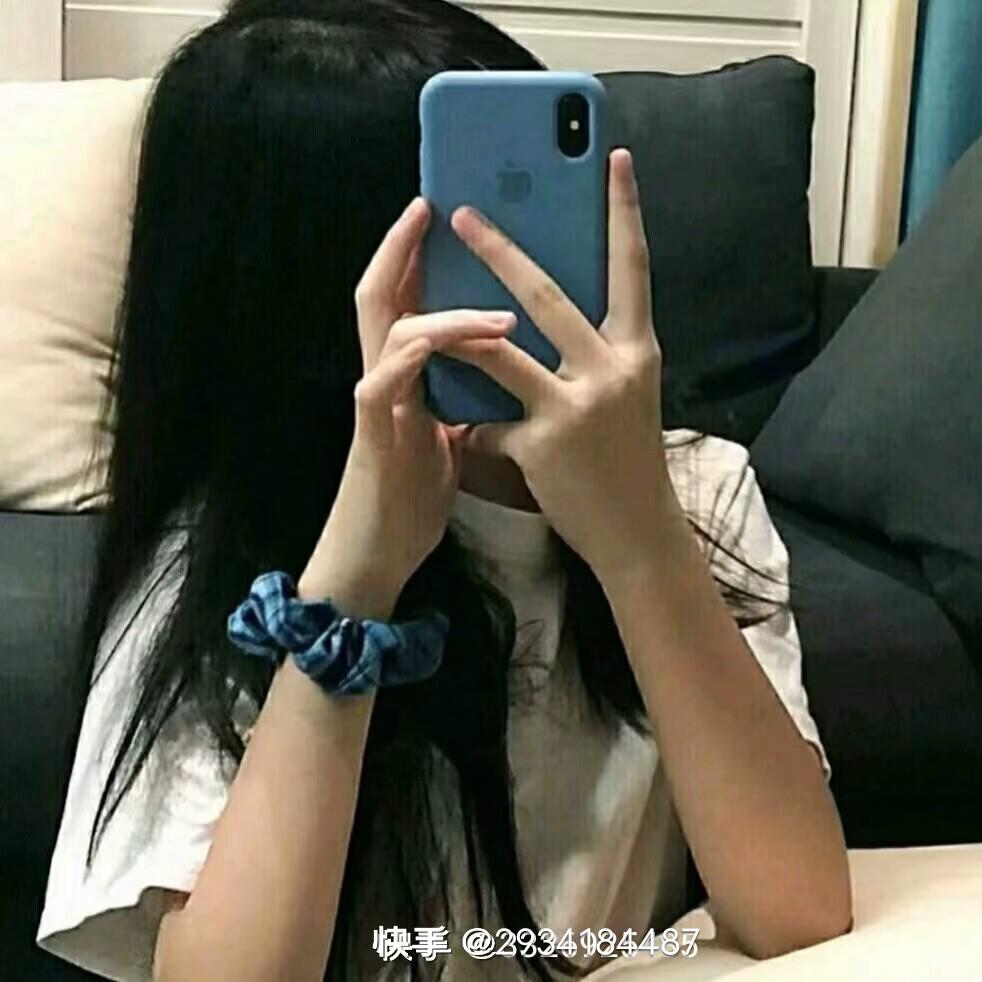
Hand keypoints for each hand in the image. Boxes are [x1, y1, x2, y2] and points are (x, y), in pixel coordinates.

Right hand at [300, 198, 516, 612]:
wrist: (379, 551)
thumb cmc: (412, 494)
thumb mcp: (446, 434)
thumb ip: (462, 396)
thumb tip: (502, 368)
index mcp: (405, 376)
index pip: (406, 301)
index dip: (416, 256)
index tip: (441, 215)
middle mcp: (383, 378)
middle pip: (381, 296)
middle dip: (401, 249)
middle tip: (428, 208)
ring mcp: (375, 403)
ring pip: (391, 332)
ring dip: (444, 312)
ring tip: (497, 312)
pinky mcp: (374, 436)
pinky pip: (383, 384)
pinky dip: (415, 357)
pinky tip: (442, 343)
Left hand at [444, 150, 680, 580]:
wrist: (638, 533)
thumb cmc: (628, 460)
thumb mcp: (626, 395)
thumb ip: (596, 351)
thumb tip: (548, 314)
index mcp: (637, 350)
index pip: (634, 267)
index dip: (624, 211)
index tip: (613, 159)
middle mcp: (613, 367)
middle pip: (548, 293)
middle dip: (501, 250)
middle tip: (463, 212)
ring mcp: (578, 404)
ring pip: (501, 347)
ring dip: (457, 321)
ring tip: (423, 305)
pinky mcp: (545, 441)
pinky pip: (489, 419)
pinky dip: (472, 423)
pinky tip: (461, 432)